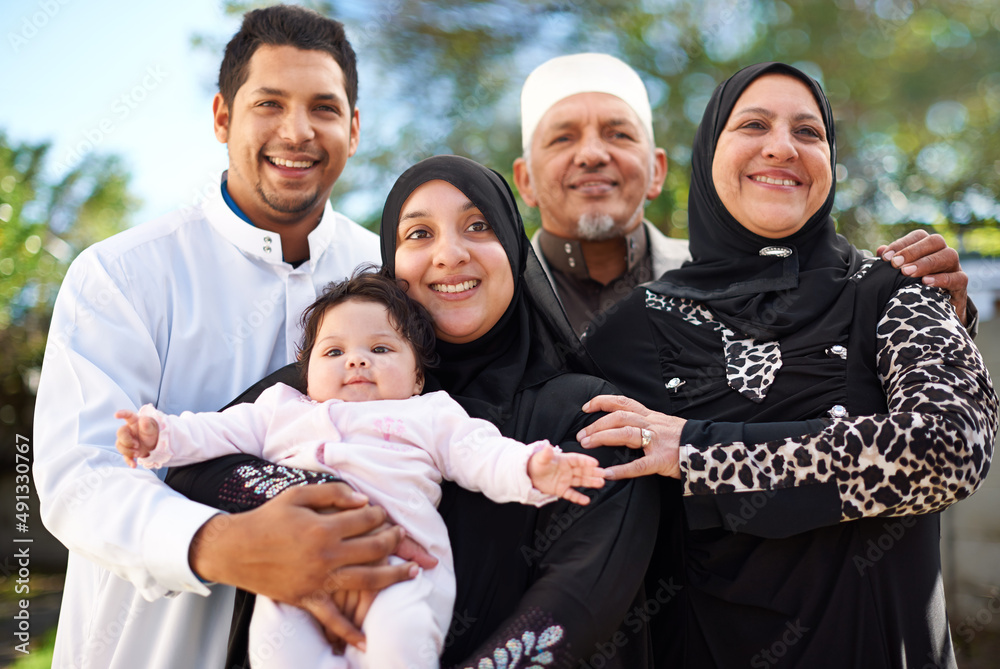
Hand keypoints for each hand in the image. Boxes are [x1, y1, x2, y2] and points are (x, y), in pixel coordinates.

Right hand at [114, 409, 158, 467]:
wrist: (156, 443)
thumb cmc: (152, 431)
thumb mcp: (152, 427)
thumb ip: (147, 424)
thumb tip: (143, 421)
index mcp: (134, 421)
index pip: (128, 415)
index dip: (122, 414)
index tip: (116, 415)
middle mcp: (128, 430)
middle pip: (120, 434)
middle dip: (127, 441)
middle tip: (137, 445)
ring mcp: (127, 441)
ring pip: (120, 446)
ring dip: (128, 451)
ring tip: (138, 453)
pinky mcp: (129, 451)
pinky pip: (125, 456)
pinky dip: (129, 461)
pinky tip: (134, 465)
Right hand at [189, 482, 417, 650]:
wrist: (235, 549)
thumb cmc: (267, 519)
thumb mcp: (298, 495)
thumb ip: (333, 493)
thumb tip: (364, 500)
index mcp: (323, 527)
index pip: (366, 520)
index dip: (379, 514)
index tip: (382, 513)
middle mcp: (326, 555)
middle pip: (374, 549)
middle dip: (393, 540)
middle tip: (401, 537)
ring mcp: (318, 580)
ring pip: (367, 581)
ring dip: (393, 577)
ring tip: (411, 573)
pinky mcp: (307, 598)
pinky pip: (332, 618)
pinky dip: (348, 632)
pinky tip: (365, 641)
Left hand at [527, 443, 604, 504]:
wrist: (529, 474)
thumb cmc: (536, 463)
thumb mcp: (540, 458)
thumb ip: (546, 454)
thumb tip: (548, 447)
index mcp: (564, 460)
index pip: (577, 459)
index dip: (586, 461)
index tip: (595, 463)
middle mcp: (567, 470)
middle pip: (582, 470)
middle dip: (593, 472)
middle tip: (603, 474)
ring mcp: (566, 480)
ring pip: (581, 481)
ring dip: (590, 482)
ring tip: (601, 483)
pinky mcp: (562, 489)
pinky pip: (571, 494)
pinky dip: (578, 497)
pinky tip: (586, 500)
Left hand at [576, 395, 685, 479]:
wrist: (711, 448)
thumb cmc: (687, 439)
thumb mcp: (666, 424)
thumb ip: (648, 423)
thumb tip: (627, 424)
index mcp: (652, 416)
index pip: (623, 402)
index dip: (602, 402)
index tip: (586, 407)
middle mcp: (652, 424)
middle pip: (619, 417)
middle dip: (596, 424)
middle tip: (581, 435)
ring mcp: (657, 442)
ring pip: (625, 434)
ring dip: (603, 438)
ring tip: (586, 445)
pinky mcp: (662, 460)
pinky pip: (638, 465)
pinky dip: (621, 470)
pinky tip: (608, 474)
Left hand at [877, 230, 967, 324]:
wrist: (936, 312)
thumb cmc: (914, 287)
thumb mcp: (901, 275)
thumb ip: (893, 262)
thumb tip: (880, 250)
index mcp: (928, 248)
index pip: (919, 236)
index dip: (902, 243)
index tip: (885, 257)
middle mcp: (943, 254)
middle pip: (935, 241)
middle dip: (913, 251)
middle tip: (896, 264)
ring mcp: (955, 268)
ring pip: (949, 255)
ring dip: (926, 263)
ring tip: (907, 273)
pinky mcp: (961, 286)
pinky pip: (958, 278)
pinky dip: (942, 279)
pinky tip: (925, 282)